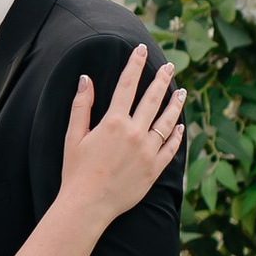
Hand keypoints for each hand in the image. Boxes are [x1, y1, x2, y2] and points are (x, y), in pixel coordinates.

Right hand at [55, 48, 183, 227]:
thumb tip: (86, 79)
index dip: (135, 64)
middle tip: (169, 66)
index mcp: (113, 122)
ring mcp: (147, 152)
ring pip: (167, 122)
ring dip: (175, 104)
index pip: (127, 85)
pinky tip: (180, 126)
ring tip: (181, 92)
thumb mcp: (73, 136)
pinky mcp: (154, 169)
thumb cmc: (76, 171)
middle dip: (161, 79)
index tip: (141, 50)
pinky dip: (177, 135)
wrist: (88, 205)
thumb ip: (81, 106)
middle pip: (152, 99)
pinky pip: (171, 148)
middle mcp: (134, 133)